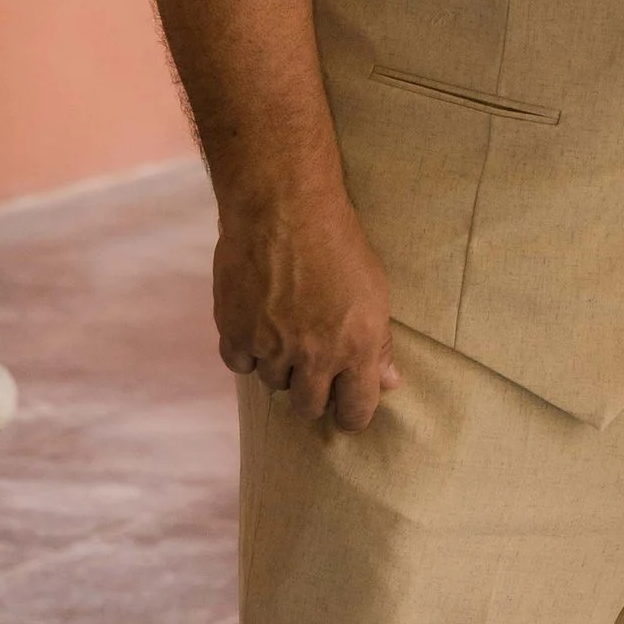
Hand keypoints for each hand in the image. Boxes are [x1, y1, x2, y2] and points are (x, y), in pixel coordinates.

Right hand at [213, 188, 399, 430]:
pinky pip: (239, 364)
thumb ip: (379, 343)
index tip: (346, 412)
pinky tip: (256, 329)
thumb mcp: (374, 291)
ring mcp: (271, 347)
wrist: (283, 208)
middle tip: (312, 373)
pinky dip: (247, 353)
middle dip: (312, 395)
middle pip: (309, 406)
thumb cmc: (338, 243)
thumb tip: (389, 382)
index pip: (355, 409)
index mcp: (355, 348)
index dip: (352, 416)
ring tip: (284, 333)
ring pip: (273, 384)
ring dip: (279, 367)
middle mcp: (313, 356)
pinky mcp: (235, 332)